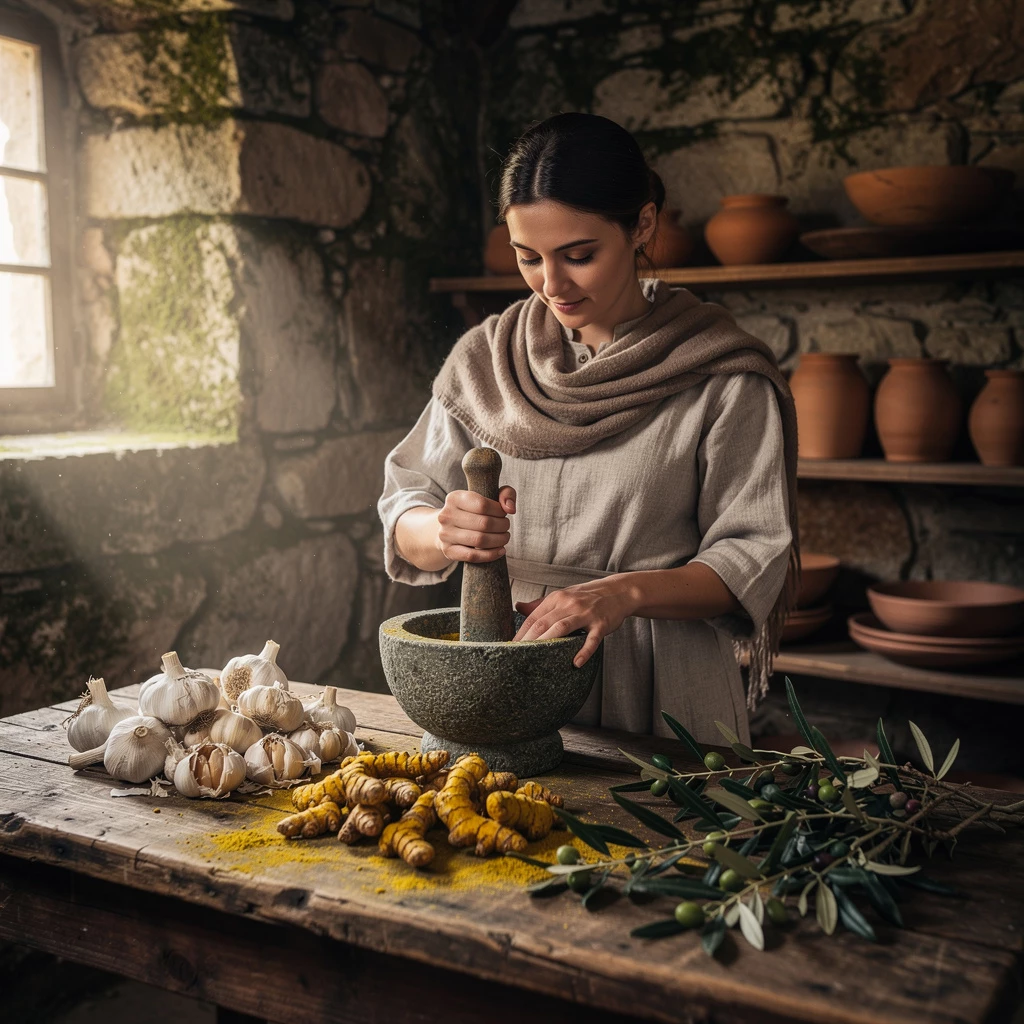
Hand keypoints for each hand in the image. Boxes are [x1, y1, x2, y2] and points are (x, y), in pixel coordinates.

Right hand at [435, 485, 515, 563]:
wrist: (447, 529)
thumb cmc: (473, 511)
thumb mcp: (487, 495)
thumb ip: (505, 493)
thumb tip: (510, 508)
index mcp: (455, 498)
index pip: (483, 505)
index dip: (499, 511)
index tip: (503, 514)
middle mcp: (446, 515)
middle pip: (484, 523)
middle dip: (502, 526)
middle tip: (505, 527)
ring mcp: (445, 534)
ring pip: (480, 540)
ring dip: (499, 540)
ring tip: (504, 538)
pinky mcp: (448, 551)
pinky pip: (473, 556)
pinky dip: (491, 555)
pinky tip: (500, 551)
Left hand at [513, 577, 636, 667]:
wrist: (618, 592)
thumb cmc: (586, 597)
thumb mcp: (563, 596)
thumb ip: (540, 604)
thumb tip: (517, 607)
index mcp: (557, 598)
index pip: (534, 616)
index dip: (521, 633)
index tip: (511, 646)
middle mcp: (569, 604)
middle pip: (544, 622)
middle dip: (529, 640)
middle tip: (517, 656)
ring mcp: (586, 613)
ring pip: (563, 628)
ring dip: (548, 643)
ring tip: (537, 658)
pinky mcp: (601, 624)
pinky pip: (591, 639)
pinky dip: (583, 651)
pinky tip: (576, 663)